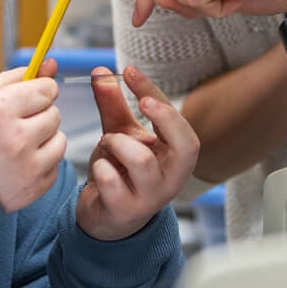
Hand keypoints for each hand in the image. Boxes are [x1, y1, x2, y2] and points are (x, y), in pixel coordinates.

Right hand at [0, 62, 66, 212]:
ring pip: (59, 140)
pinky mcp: (33, 189)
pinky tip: (16, 165)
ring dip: (43, 140)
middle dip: (38, 115)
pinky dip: (40, 163)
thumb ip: (14, 77)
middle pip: (54, 114)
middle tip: (13, 125)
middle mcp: (15, 138)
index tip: (30, 97)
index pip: (46, 89)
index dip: (39, 91)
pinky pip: (54, 166)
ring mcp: (26, 167)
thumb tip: (50, 64)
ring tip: (15, 146)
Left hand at [76, 65, 199, 240]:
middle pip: (187, 145)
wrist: (106, 216)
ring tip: (107, 143)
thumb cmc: (121, 171)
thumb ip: (113, 105)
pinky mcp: (125, 211)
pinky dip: (100, 166)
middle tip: (142, 102)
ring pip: (142, 160)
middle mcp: (172, 178)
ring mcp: (151, 198)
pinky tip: (99, 167)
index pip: (178, 121)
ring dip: (117, 143)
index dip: (155, 92)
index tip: (130, 71)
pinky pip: (112, 181)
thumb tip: (100, 70)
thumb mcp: (120, 134)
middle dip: (164, 117)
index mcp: (176, 156)